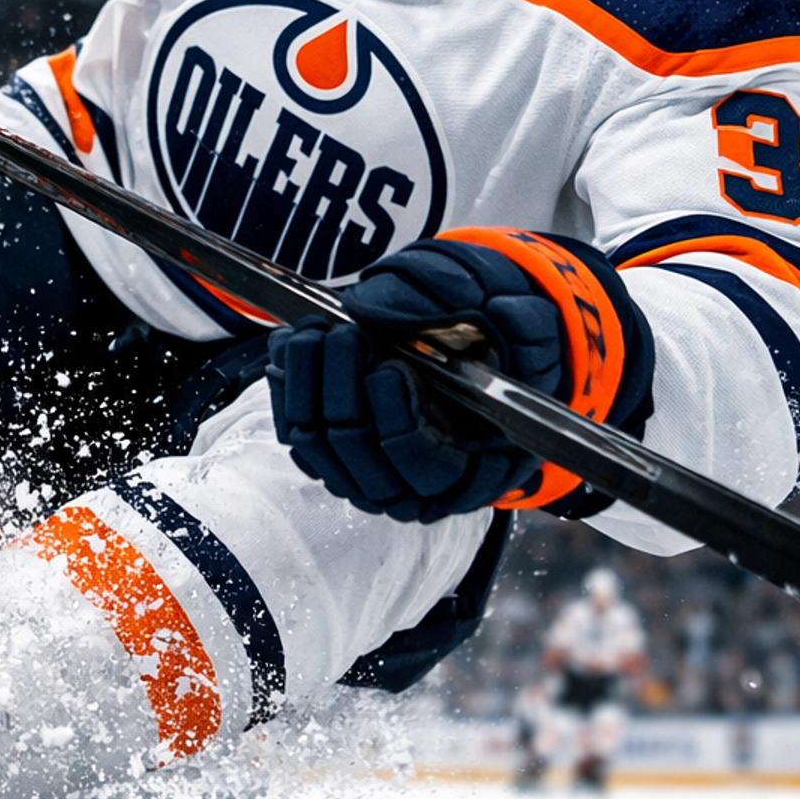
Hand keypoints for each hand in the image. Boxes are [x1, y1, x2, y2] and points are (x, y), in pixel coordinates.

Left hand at [267, 229, 651, 520]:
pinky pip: (294, 433)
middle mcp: (409, 488)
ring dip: (307, 386)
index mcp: (466, 473)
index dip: (399, 420)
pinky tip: (289, 346)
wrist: (469, 357)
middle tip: (343, 336)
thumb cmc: (492, 351)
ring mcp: (363, 477)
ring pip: (316, 445)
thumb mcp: (512, 331)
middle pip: (357, 452)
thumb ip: (499, 321)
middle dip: (342, 391)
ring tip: (313, 334)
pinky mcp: (329, 458)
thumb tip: (468, 310)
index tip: (391, 369)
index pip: (421, 464)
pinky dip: (287, 390)